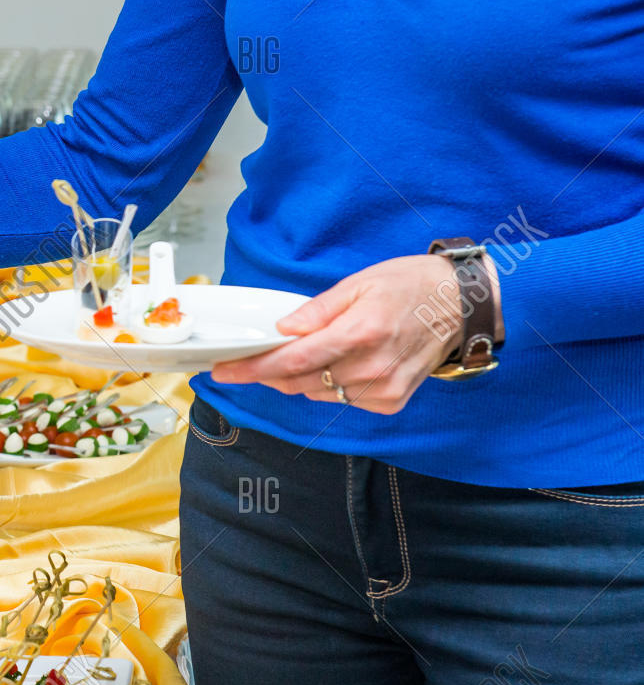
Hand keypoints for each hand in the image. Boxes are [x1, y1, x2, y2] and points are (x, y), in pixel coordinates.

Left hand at [210, 255, 470, 414]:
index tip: (223, 371)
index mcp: (361, 332)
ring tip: (310, 351)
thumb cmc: (409, 286)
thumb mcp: (359, 283)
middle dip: (269, 372)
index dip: (253, 368)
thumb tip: (281, 329)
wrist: (461, 305)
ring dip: (301, 376)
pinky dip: (331, 384)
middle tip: (250, 358)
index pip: (293, 360)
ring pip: (317, 392)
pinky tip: (343, 363)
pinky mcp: (391, 401)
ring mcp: (383, 388)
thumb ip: (316, 311)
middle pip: (299, 381)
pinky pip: (342, 399)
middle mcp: (372, 367)